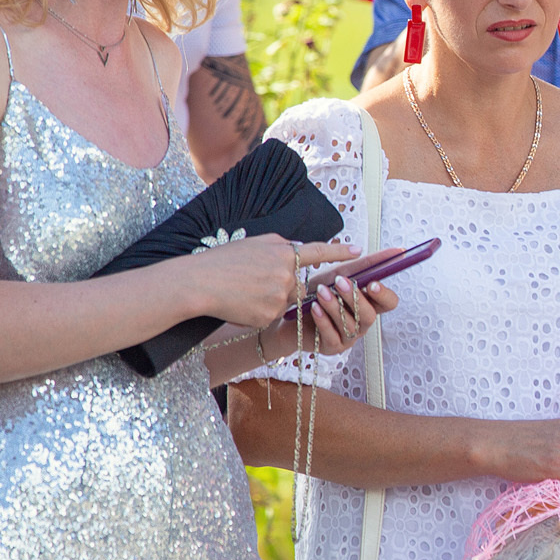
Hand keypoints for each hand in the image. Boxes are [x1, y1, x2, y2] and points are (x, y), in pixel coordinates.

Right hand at [182, 236, 358, 330]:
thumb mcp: (255, 243)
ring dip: (270, 299)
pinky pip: (272, 316)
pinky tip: (242, 304)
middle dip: (283, 286)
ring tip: (244, 291)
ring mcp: (280, 297)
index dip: (340, 252)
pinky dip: (260, 312)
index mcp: (285, 252)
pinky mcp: (270, 316)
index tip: (359, 251)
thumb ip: (281, 246)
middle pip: (299, 286)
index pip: (318, 252)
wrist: (200, 284)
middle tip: (255, 282)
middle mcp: (288, 274)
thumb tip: (299, 250)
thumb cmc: (223, 261)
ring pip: (285, 302)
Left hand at [295, 266, 400, 357]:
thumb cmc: (317, 292)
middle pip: (370, 316)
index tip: (372, 283)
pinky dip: (323, 320)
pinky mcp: (332, 346)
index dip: (384, 295)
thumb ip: (364, 265)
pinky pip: (332, 336)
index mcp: (368, 304)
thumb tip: (392, 252)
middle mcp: (361, 322)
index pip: (389, 303)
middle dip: (355, 298)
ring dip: (335, 306)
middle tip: (341, 281)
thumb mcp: (340, 274)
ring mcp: (348, 337)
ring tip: (321, 292)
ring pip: (350, 326)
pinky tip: (314, 307)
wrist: (289, 311)